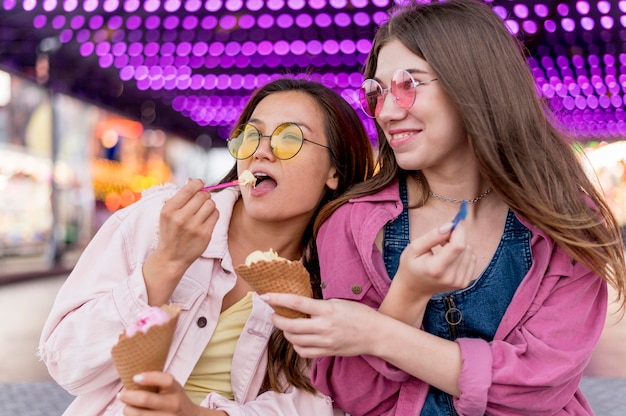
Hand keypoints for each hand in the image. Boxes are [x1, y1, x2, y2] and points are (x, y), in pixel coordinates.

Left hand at [119, 372, 225, 415]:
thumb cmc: (174, 398)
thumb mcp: (171, 387)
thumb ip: (157, 381)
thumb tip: (131, 378)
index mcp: (175, 389)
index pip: (165, 380)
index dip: (149, 377)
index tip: (135, 378)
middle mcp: (173, 404)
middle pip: (145, 399)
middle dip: (128, 396)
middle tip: (122, 394)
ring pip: (138, 414)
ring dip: (128, 410)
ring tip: (128, 406)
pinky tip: (134, 413)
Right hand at [143, 180, 219, 304]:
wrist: (171, 258)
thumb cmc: (170, 233)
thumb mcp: (167, 214)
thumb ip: (180, 197)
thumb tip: (194, 181)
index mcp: (169, 209)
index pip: (189, 189)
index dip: (198, 184)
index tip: (200, 184)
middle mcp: (180, 217)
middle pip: (202, 195)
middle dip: (204, 195)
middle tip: (201, 201)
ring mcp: (194, 227)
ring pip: (211, 204)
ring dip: (209, 205)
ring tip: (203, 211)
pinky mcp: (205, 234)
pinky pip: (216, 215)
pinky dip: (213, 214)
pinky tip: (206, 219)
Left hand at [261, 293, 384, 357]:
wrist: (376, 334)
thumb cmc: (359, 314)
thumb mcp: (338, 303)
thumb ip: (319, 305)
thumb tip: (299, 305)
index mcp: (326, 310)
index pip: (296, 303)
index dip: (278, 299)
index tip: (265, 296)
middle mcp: (323, 327)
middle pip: (291, 325)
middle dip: (278, 319)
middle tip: (274, 314)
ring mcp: (325, 342)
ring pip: (295, 340)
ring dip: (286, 332)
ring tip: (286, 326)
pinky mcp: (327, 352)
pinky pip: (304, 352)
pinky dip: (296, 345)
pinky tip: (298, 339)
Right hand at [394, 222, 475, 298]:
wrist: (413, 289)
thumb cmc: (411, 265)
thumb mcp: (414, 248)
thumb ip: (432, 236)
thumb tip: (450, 226)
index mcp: (436, 268)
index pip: (458, 246)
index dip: (458, 231)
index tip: (452, 224)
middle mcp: (450, 277)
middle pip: (465, 248)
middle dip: (456, 237)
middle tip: (442, 239)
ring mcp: (458, 282)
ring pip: (469, 252)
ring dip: (459, 246)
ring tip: (444, 249)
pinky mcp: (463, 283)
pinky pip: (471, 260)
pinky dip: (463, 254)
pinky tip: (450, 257)